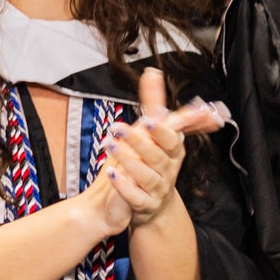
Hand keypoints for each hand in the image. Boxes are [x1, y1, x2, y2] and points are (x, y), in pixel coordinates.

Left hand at [105, 70, 205, 227]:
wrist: (151, 206)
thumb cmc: (152, 162)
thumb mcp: (153, 133)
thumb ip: (153, 103)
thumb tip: (153, 72)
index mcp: (172, 151)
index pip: (172, 139)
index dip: (161, 130)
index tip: (148, 118)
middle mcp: (168, 170)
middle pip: (157, 156)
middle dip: (139, 141)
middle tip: (118, 127)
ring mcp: (157, 189)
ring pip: (146, 176)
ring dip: (127, 160)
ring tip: (108, 144)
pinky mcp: (144, 206)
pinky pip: (136, 197)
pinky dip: (124, 186)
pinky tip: (111, 174)